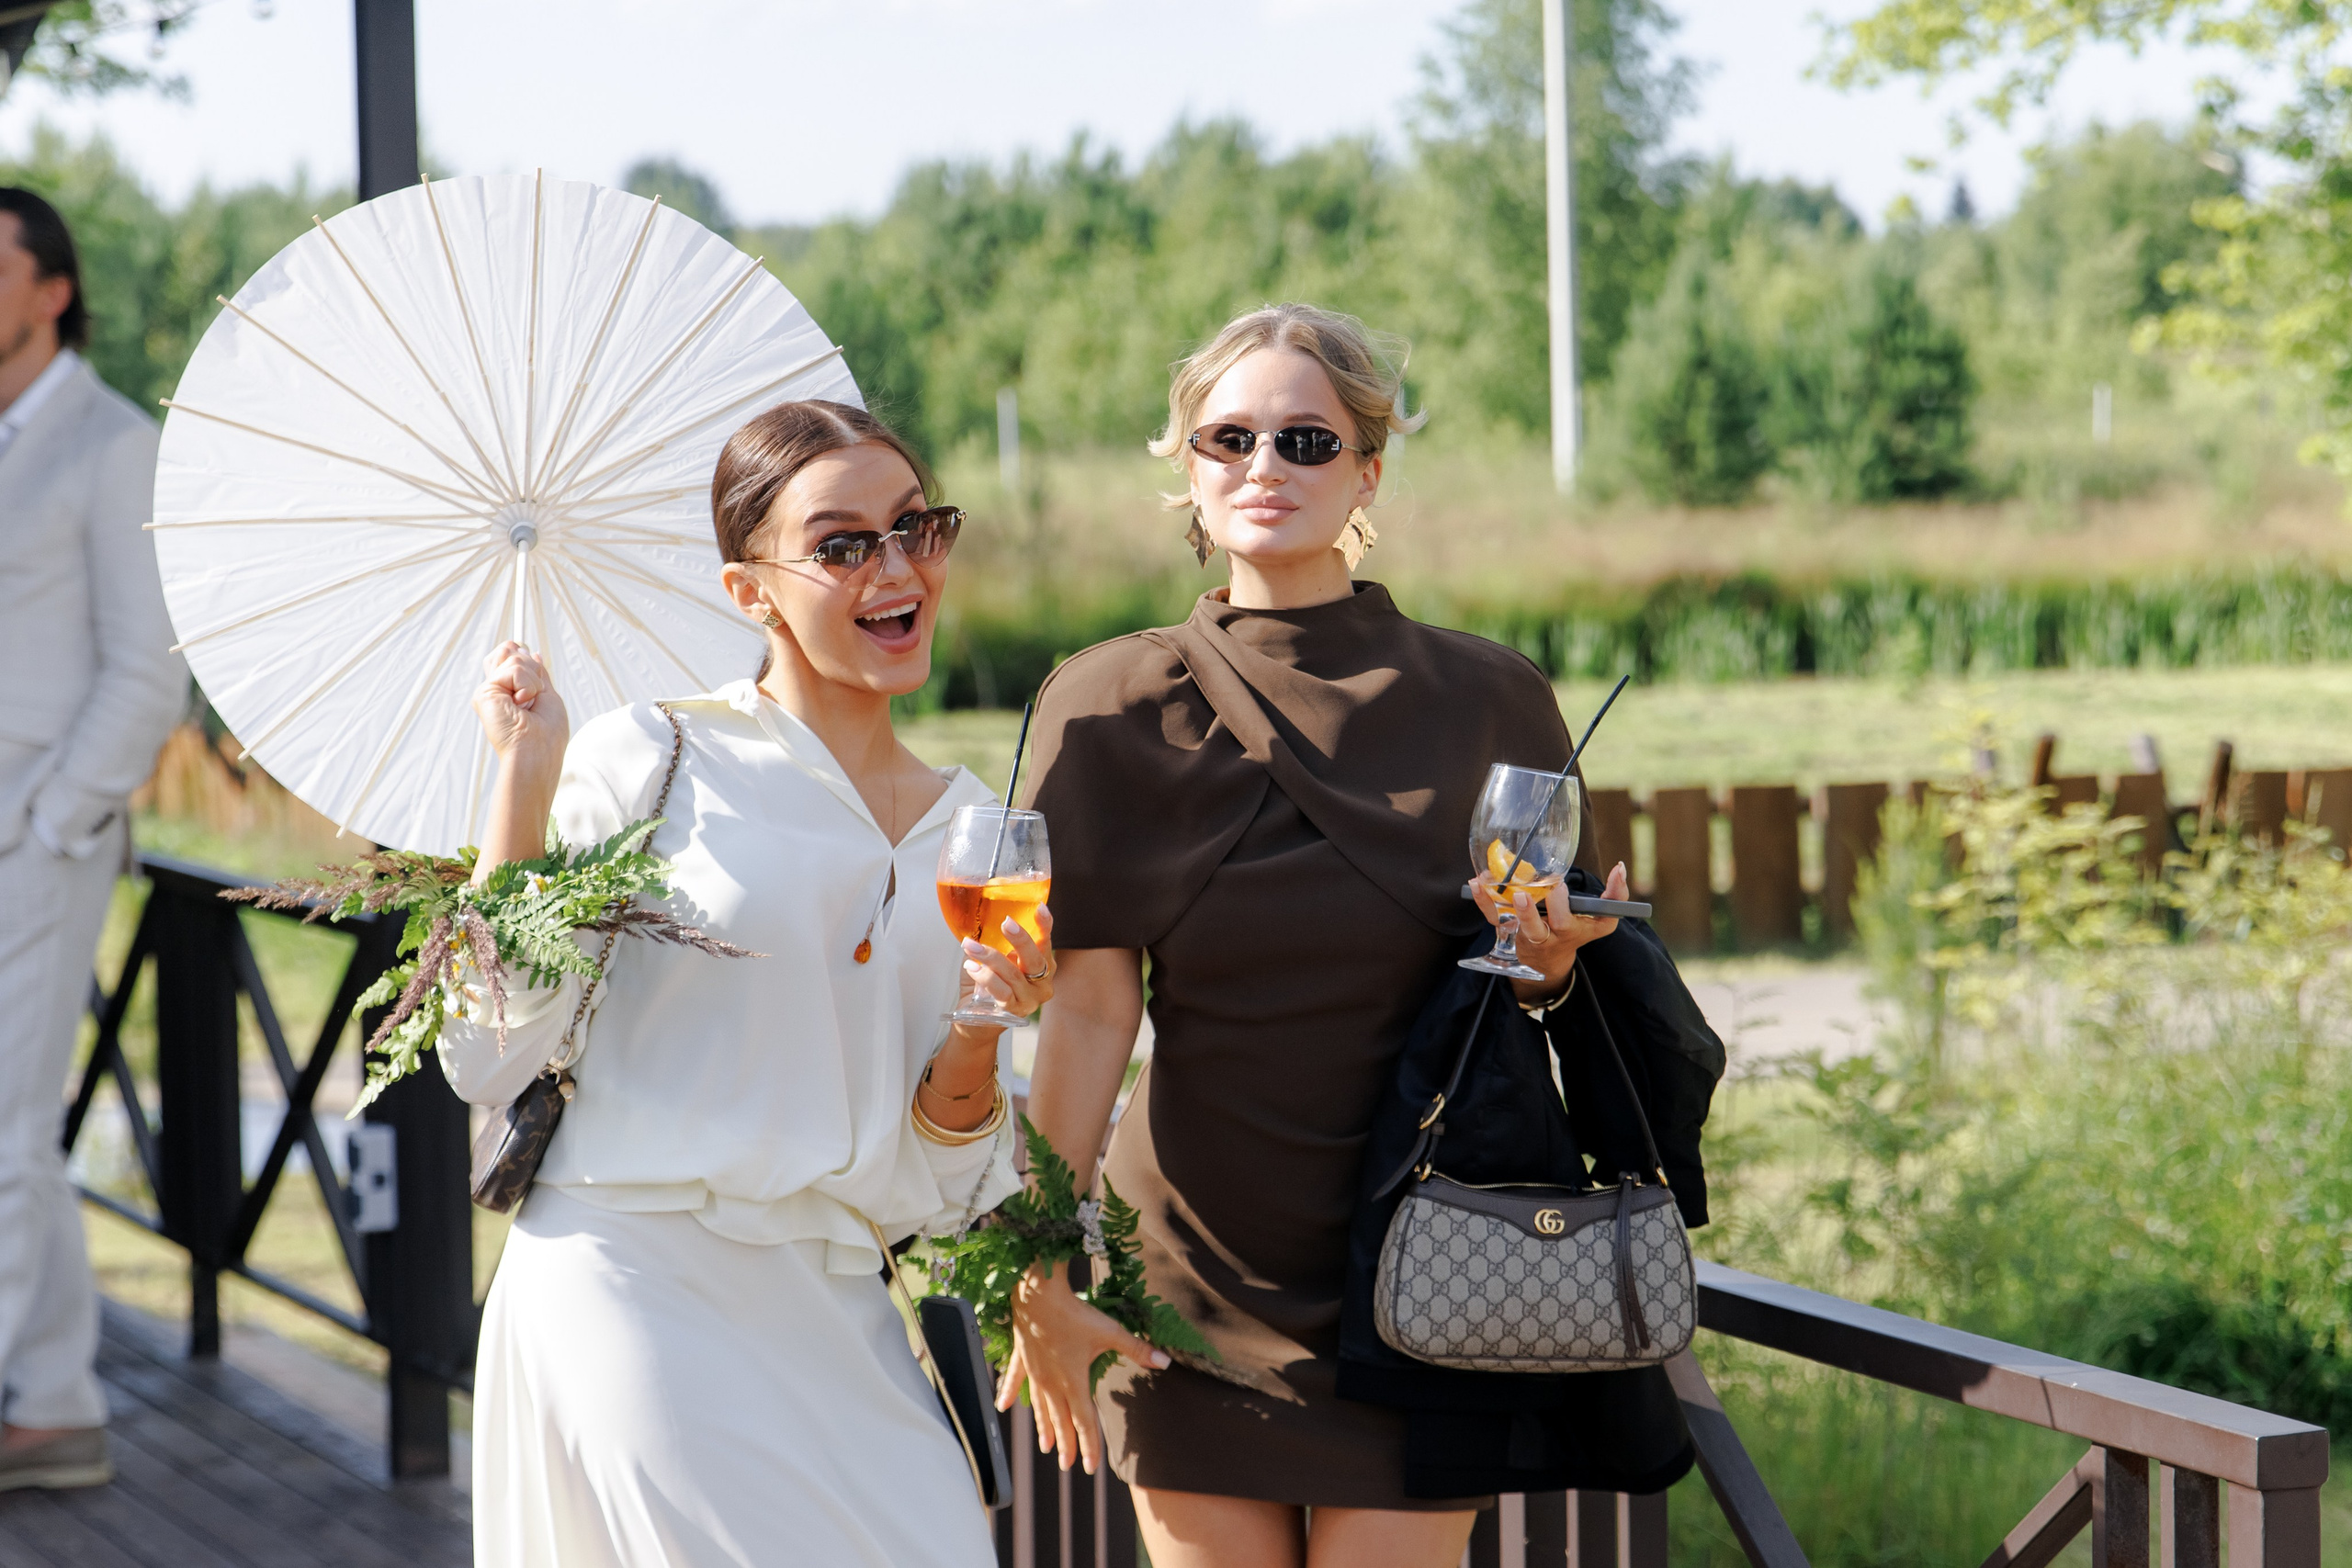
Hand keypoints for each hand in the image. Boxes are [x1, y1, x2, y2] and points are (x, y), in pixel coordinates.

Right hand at [470, 642, 568, 881]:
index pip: (511, 656)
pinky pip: (514, 669)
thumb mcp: (547, 696)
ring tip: (529, 704)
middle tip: (533, 696)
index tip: (536, 666)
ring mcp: (489, 691)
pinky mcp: (484, 693)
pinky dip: (528, 685)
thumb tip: (531, 652)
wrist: (535, 755)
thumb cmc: (547, 735)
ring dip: (533, 681)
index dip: (522, 655)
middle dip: (531, 667)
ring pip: (515, 658)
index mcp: (511, 691)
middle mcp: (497, 690)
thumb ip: (535, 674)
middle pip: (509, 651)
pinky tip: (523, 703)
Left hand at [958, 904, 1055, 1019]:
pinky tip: (971, 967)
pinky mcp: (1014, 1012)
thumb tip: (979, 918)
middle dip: (1020, 939)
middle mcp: (1042, 983)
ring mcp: (1030, 999)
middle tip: (1006, 923)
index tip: (1040, 908)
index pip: (1046, 941)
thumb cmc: (987, 986)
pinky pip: (1001, 992)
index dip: (1045, 925)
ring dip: (991, 957)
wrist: (977, 1022)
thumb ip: (992, 941)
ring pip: (1014, 975)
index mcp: (1042, 965)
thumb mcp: (993, 959)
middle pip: (1035, 959)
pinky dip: (985, 978)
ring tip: (970, 946)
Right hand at [998, 1260, 1168, 1473]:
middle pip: (1061, 1421)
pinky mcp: (1023, 1357)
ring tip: (1045, 1447)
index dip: (1089, 1445)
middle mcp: (1052, 1383)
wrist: (1038, 1293)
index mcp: (1074, 1381)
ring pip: (1040, 1408)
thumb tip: (1165, 1362)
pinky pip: (1015, 1380)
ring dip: (1044, 1428)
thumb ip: (1137, 1349)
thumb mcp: (1110, 1332)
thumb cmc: (1075, 1313)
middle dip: (1067, 1444)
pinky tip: (1003, 1407)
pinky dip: (1010, 1394)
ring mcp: (1035, 1372)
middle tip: (1068, 1465)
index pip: (1084, 1422)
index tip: (1091, 1468)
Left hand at [1472, 860, 1630, 1005]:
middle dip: (1558, 906)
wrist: (1544, 962)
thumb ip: (1612, 896)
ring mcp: (1532, 934)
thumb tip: (1620, 867)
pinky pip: (1495, 917)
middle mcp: (1559, 933)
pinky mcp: (1508, 931)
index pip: (1604, 920)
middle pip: (1562, 923)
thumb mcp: (1596, 920)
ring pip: (1528, 927)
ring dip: (1523, 912)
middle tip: (1556, 888)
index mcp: (1582, 928)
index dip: (1614, 895)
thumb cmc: (1572, 931)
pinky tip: (1476, 884)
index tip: (1616, 869)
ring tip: (1519, 895)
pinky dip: (1484, 901)